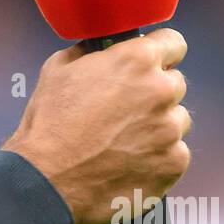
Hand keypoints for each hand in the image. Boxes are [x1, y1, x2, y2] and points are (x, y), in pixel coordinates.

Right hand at [1, 28, 191, 223]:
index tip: (152, 62)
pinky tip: (128, 162)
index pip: (173, 42)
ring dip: (158, 126)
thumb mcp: (58, 70)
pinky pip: (174, 153)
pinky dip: (157, 157)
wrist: (47, 180)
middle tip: (125, 109)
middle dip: (154, 92)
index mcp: (136, 60)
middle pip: (175, 84)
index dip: (160, 52)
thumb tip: (96, 50)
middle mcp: (161, 91)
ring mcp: (170, 130)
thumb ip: (88, 53)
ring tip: (123, 140)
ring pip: (176, 120)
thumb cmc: (49, 124)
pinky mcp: (173, 163)